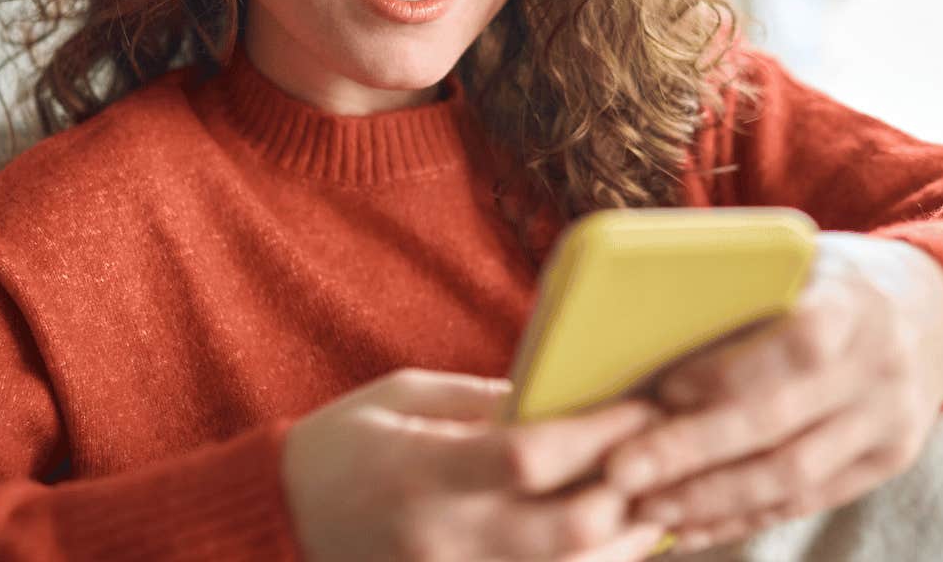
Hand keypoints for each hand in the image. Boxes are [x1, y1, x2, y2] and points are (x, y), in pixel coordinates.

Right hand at [282, 367, 672, 560]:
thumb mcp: (401, 398)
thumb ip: (483, 399)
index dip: (598, 433)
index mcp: (421, 472)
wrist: (276, 524)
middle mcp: (442, 539)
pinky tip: (611, 546)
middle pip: (568, 530)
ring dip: (627, 545)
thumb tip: (565, 395)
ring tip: (656, 506)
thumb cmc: (339, 447)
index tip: (642, 405)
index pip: (530, 455)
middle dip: (629, 493)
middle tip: (666, 457)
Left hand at [601, 232, 942, 553]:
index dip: (725, 373)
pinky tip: (690, 526)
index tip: (661, 389)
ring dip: (710, 499)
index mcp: (852, 304)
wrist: (935, 310)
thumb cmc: (833, 277)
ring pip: (792, 477)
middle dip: (692, 452)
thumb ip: (740, 286)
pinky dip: (742, 517)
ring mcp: (889, 423)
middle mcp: (878, 368)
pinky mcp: (886, 463)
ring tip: (644, 507)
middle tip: (621, 470)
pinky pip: (807, 502)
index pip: (793, 346)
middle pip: (779, 424)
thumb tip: (638, 322)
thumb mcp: (799, 257)